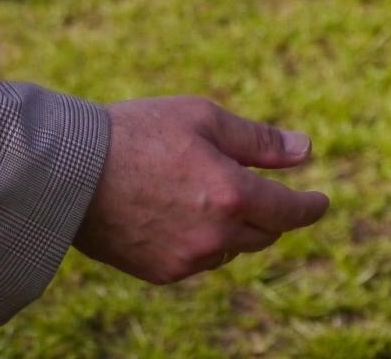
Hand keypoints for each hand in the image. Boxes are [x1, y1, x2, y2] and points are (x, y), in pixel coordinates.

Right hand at [74, 98, 328, 283]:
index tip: (320, 202)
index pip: (289, 212)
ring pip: (231, 248)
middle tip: (262, 189)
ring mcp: (187, 260)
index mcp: (231, 194)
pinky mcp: (160, 272)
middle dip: (270, 212)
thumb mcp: (204, 118)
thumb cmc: (138, 132)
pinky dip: (203, 240)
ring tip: (207, 193)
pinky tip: (180, 213)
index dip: (309, 207)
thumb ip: (259, 139)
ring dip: (234, 227)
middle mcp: (215, 236)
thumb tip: (305, 150)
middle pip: (264, 233)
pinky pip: (199, 260)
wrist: (69, 172)